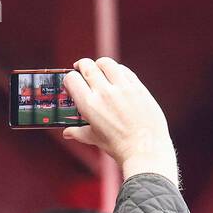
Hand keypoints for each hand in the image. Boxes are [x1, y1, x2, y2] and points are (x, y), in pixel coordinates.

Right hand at [62, 58, 178, 185]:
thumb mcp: (95, 139)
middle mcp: (104, 93)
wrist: (145, 149)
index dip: (70, 78)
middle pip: (87, 66)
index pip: (72, 78)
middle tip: (82, 70)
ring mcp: (122, 88)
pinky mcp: (138, 87)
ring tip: (99, 69)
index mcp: (89, 105)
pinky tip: (117, 76)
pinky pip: (125, 70)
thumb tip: (67, 133)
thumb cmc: (118, 146)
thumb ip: (79, 132)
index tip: (72, 82)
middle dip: (82, 66)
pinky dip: (118, 70)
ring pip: (106, 63)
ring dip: (100, 64)